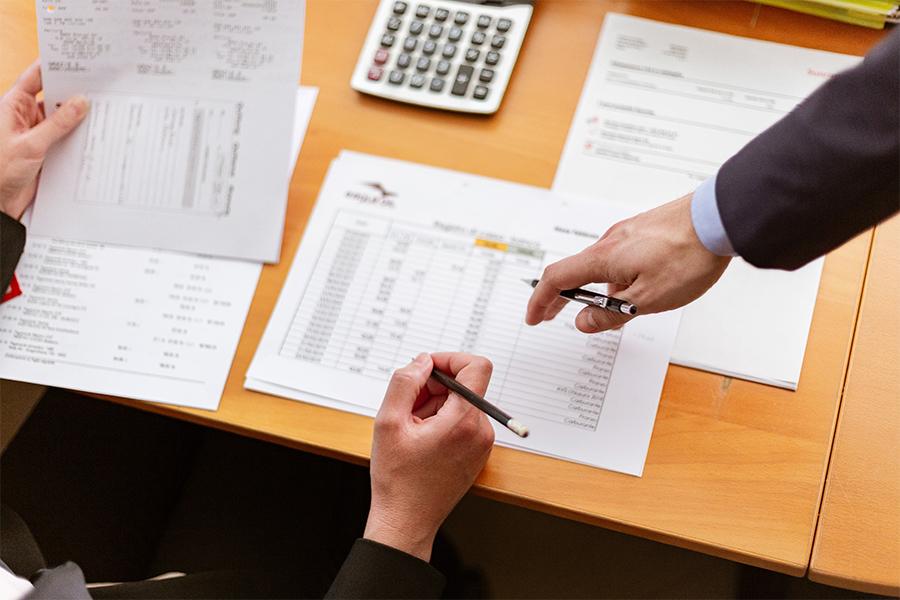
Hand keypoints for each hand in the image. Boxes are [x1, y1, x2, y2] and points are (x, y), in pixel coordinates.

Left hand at [0, 61, 88, 219]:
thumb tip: (80, 102)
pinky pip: (66, 136)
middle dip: (72, 91)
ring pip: (62, 117)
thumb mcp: (31, 144)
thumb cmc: (1, 171)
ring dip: (78, 115)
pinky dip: (78, 134)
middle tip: (97, 84)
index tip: (74, 59)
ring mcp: (37, 132)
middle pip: (52, 96)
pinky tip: (94, 132)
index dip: (53, 67)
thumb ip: (58, 124)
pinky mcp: (46, 149)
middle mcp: (24, 116)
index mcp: (12, 106)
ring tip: (102, 107)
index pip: (34, 78)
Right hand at [364, 352, 494, 561]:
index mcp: (463, 421)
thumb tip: (422, 361)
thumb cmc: (397, 478)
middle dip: (434, 386)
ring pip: (461, 403)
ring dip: (435, 405)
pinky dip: (442, 420)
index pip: (477, 367)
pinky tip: (421, 439)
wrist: (406, 520)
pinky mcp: (478, 452)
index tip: (427, 368)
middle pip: (464, 385)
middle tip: (406, 407)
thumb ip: (404, 382)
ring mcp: (482, 443)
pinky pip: (463, 421)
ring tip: (411, 428)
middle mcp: (480, 430)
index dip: (450, 359)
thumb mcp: (388, 422)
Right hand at [526, 194, 730, 332]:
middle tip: (551, 315)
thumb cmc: (688, 255)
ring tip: (611, 312)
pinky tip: (636, 288)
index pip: (557, 280)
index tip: (534, 318)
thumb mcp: (647, 299)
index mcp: (603, 259)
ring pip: (600, 265)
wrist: (720, 218)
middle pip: (574, 271)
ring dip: (594, 289)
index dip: (541, 301)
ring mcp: (628, 233)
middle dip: (560, 296)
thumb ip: (611, 314)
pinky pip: (619, 257)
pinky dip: (613, 276)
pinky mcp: (644, 231)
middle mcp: (610, 242)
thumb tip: (583, 323)